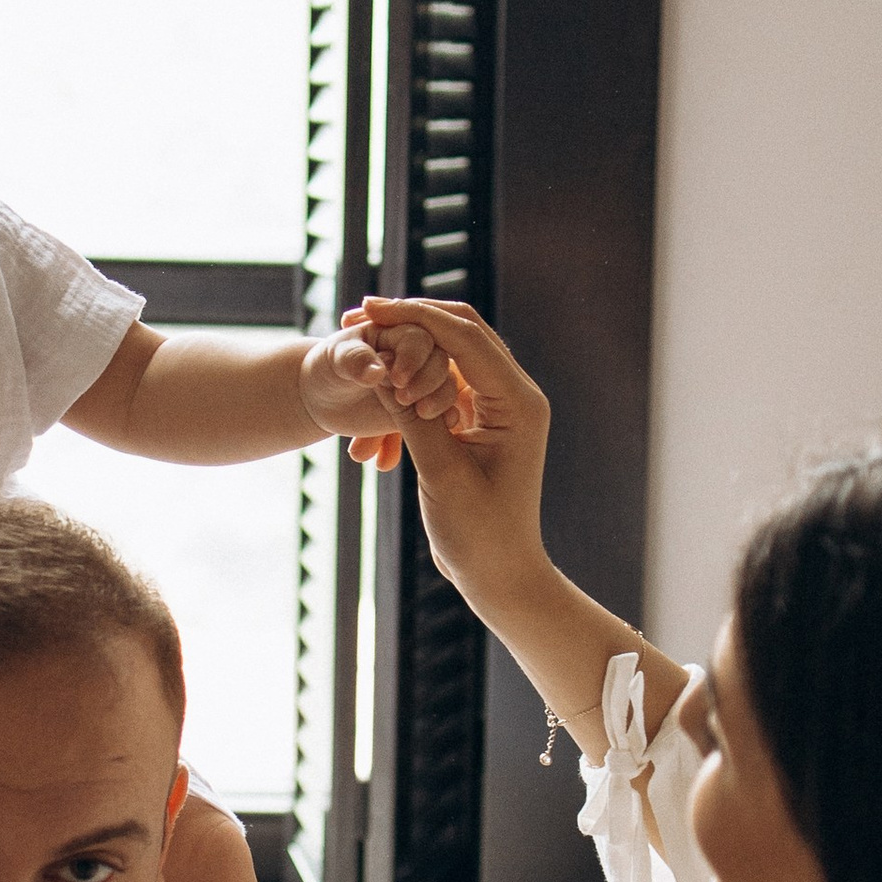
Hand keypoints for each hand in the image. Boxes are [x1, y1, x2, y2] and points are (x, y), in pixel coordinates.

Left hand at [298, 318, 470, 472]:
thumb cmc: (327, 365)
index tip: (397, 380)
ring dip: (431, 413)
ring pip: (443, 396)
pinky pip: (431, 426)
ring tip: (407, 428)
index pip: (421, 339)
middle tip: (404, 402)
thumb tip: (378, 371)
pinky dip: (416, 442)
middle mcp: (419, 356)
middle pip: (441, 365)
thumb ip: (356, 360)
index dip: (414, 359)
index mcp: (400, 332)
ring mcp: (423, 385)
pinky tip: (386, 459)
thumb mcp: (335, 359)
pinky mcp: (420, 413)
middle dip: (429, 385)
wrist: (322, 396)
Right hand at [353, 299, 552, 616]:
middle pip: (465, 331)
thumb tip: (378, 369)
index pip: (465, 337)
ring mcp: (503, 405)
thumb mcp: (439, 474)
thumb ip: (410, 418)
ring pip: (456, 351)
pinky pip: (450, 378)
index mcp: (518, 402)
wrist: (501, 572)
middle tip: (363, 311)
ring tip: (368, 331)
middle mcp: (517, 395)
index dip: (415, 317)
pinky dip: (417, 369)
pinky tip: (385, 366)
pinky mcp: (486, 419)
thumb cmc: (478, 534)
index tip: (370, 309)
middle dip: (414, 317)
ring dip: (413, 340)